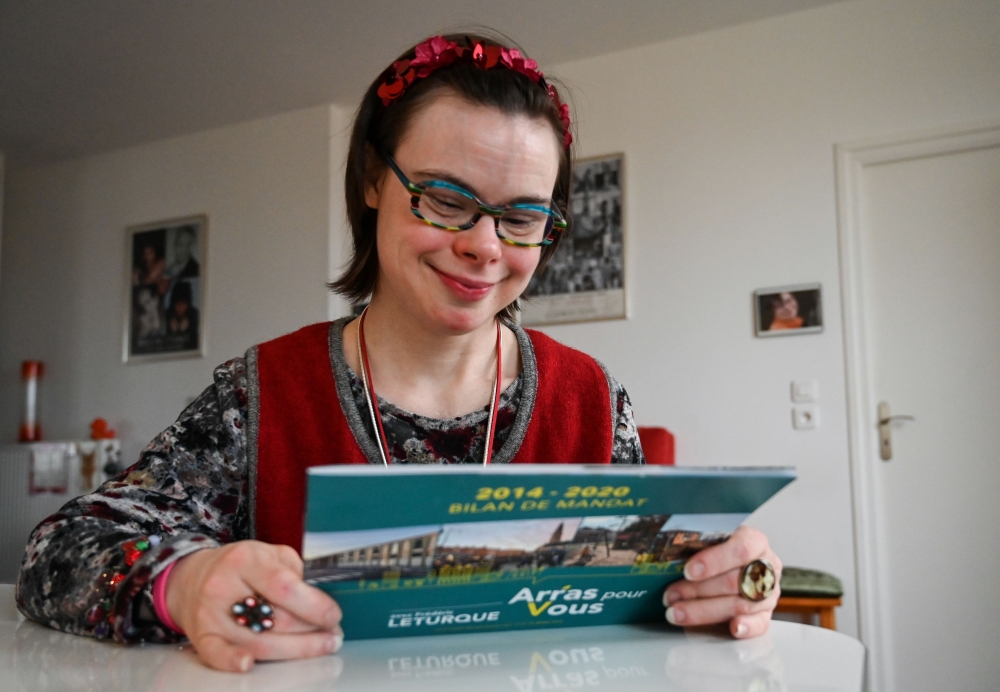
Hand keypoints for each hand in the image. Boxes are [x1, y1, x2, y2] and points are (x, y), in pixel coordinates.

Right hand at [166, 540, 342, 671]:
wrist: (192, 577)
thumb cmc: (240, 567)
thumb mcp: (270, 553)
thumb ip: (295, 572)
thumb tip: (318, 603)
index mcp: (245, 560)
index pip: (285, 587)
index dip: (314, 606)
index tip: (333, 616)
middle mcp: (223, 586)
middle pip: (276, 619)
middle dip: (311, 630)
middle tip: (333, 632)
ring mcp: (210, 614)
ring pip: (258, 641)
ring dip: (295, 649)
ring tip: (320, 646)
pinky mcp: (201, 636)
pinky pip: (216, 654)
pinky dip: (232, 662)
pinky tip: (249, 664)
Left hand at [662, 525, 780, 638]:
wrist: (741, 564)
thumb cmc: (720, 550)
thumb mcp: (711, 540)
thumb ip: (698, 546)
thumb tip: (666, 555)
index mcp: (754, 541)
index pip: (740, 549)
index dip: (714, 561)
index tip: (688, 571)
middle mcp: (765, 566)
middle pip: (734, 581)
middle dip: (698, 590)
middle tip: (671, 595)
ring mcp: (768, 592)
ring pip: (739, 604)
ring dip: (704, 611)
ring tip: (676, 612)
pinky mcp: (765, 614)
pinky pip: (760, 624)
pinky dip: (746, 627)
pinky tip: (732, 628)